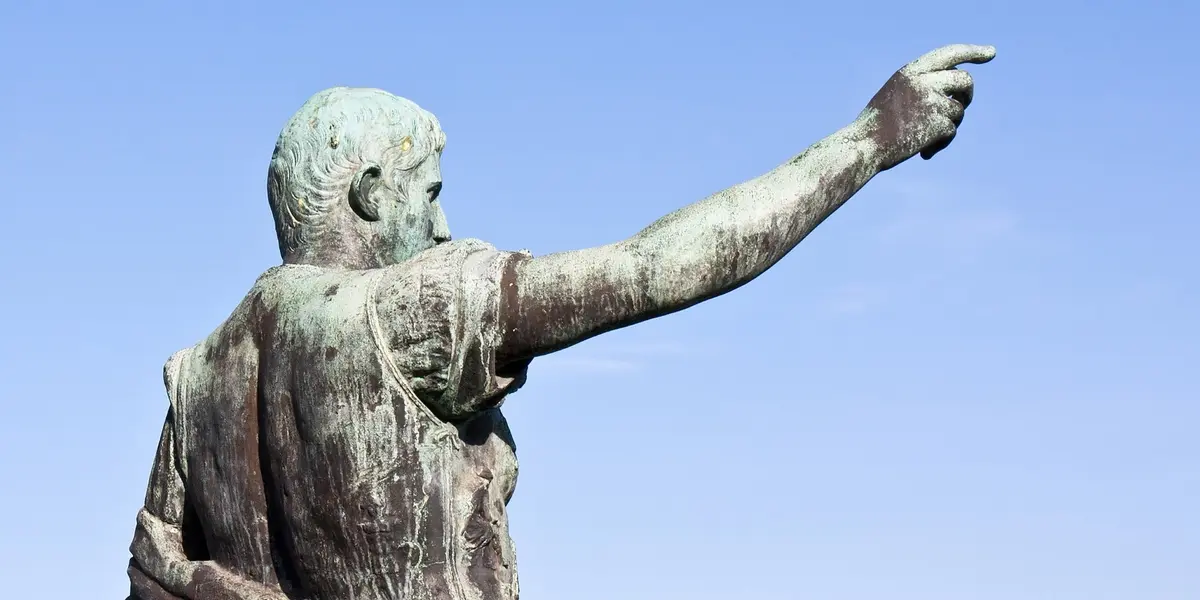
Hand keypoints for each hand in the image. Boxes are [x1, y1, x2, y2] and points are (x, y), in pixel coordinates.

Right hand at [861, 44, 995, 169]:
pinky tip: (924, 152)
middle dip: (967, 95)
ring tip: (926, 138)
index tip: (991, 53)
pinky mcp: (938, 123)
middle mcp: (923, 81)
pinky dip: (940, 143)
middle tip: (962, 105)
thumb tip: (957, 98)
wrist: (864, 146)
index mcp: (911, 71)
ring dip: (948, 125)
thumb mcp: (897, 96)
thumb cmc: (877, 126)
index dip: (973, 52)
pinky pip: (952, 131)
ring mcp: (932, 101)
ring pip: (959, 110)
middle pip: (965, 80)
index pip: (950, 54)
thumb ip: (924, 88)